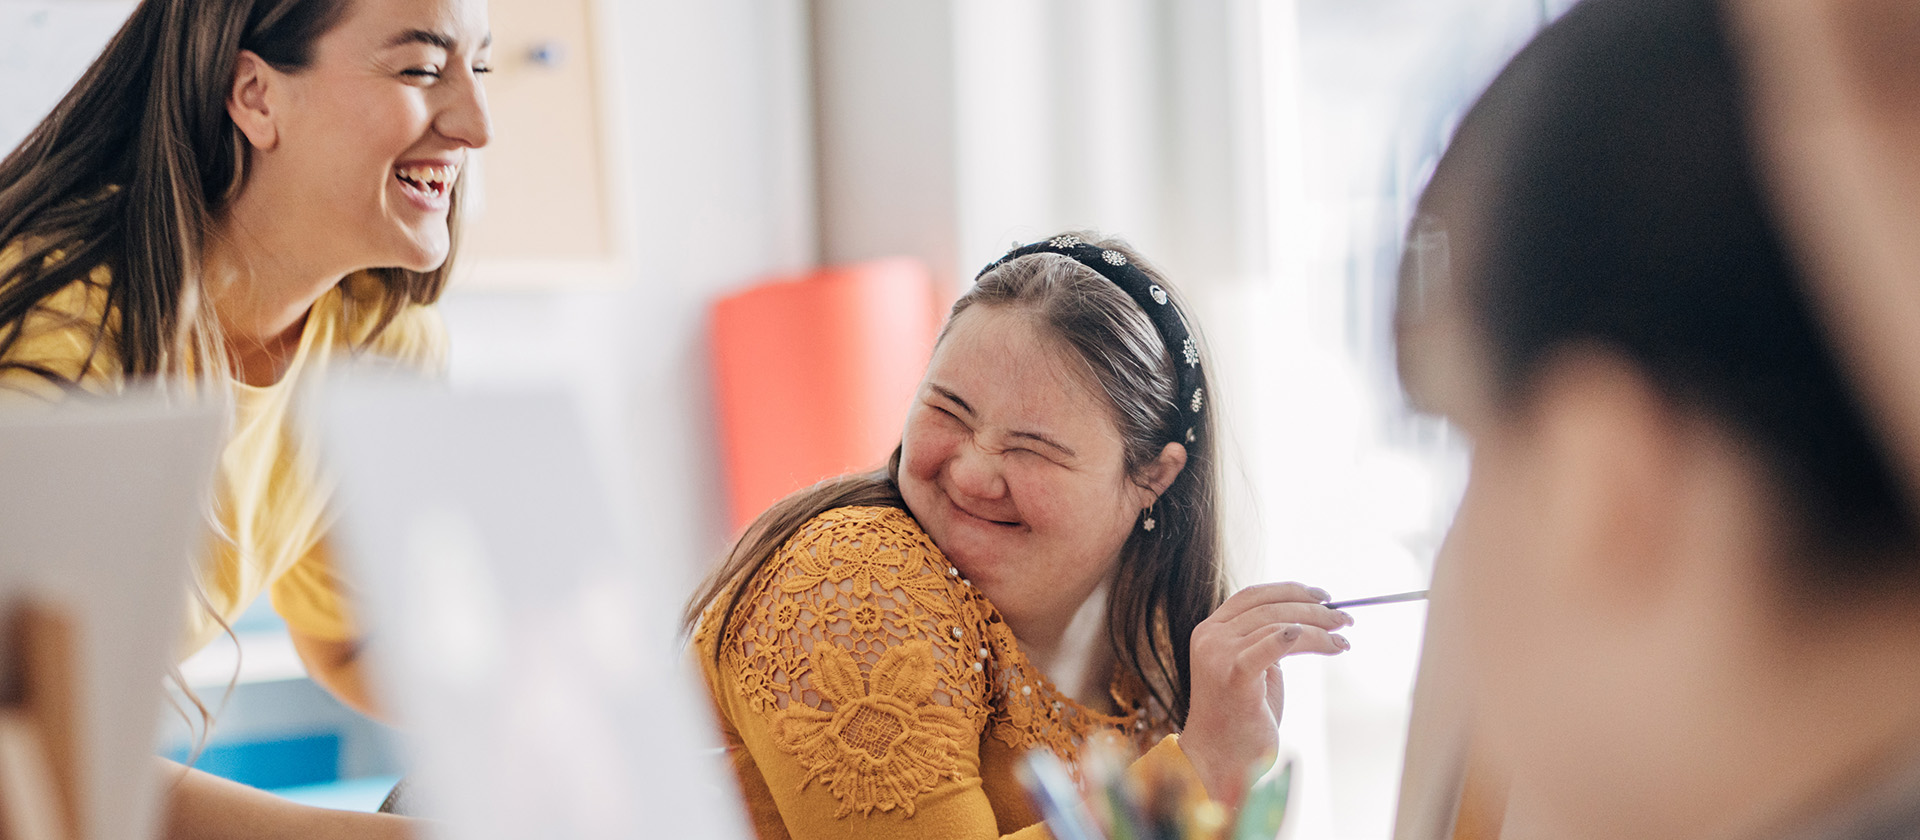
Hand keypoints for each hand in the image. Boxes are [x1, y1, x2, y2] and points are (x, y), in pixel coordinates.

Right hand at [1180, 582, 1350, 805]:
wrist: (1218, 759)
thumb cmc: (1240, 718)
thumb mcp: (1251, 669)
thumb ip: (1265, 642)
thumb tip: (1305, 622)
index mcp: (1210, 631)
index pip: (1253, 596)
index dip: (1290, 590)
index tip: (1323, 596)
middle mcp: (1210, 637)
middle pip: (1269, 607)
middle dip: (1313, 609)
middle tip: (1344, 618)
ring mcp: (1218, 655)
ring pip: (1279, 625)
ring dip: (1318, 629)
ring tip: (1342, 639)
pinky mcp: (1233, 675)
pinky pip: (1271, 646)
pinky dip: (1299, 638)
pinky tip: (1325, 642)